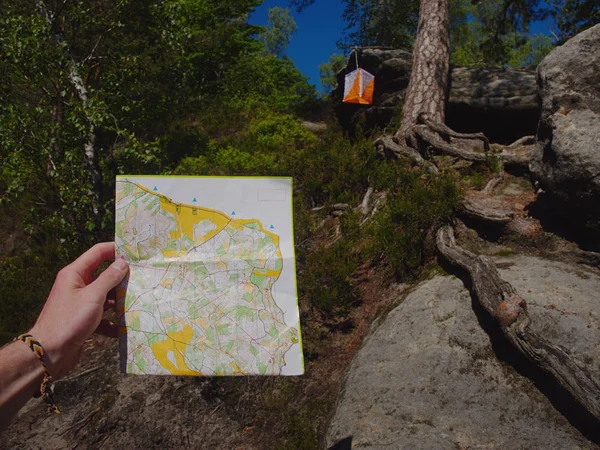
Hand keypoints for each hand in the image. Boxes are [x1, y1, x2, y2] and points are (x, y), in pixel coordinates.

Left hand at [29, 242, 128, 378]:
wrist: (49, 353)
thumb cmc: (69, 320)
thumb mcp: (93, 297)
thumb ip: (109, 278)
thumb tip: (123, 263)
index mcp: (75, 274)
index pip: (98, 253)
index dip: (115, 249)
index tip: (134, 251)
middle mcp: (76, 285)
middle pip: (103, 275)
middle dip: (121, 278)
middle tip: (141, 278)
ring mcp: (80, 303)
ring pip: (105, 296)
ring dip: (118, 301)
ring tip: (135, 303)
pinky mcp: (83, 319)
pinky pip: (102, 315)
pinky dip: (111, 321)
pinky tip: (120, 329)